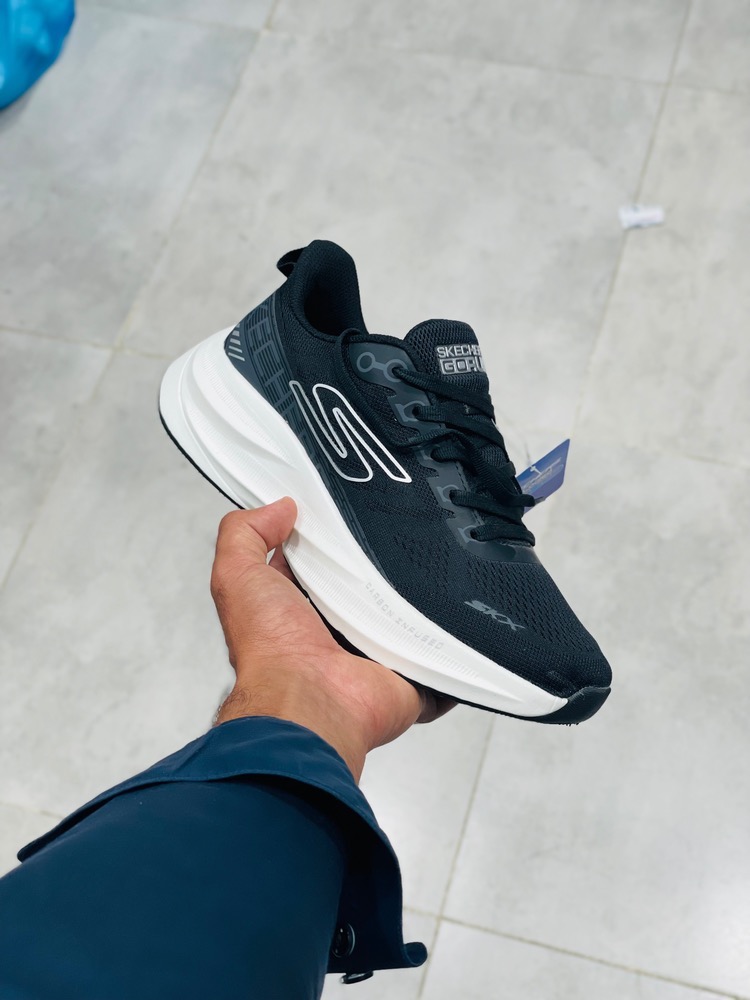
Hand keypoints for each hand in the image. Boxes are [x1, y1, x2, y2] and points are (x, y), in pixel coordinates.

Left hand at [210, 498, 454, 779]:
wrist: (310, 705)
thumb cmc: (271, 652)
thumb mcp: (237, 576)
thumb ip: (244, 534)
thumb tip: (278, 508)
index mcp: (295, 610)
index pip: (316, 563)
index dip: (327, 537)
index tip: (346, 507)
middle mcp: (333, 634)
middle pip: (366, 587)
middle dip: (381, 563)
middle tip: (396, 533)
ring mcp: (373, 656)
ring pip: (405, 617)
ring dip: (416, 599)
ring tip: (429, 566)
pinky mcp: (409, 677)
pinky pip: (440, 660)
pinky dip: (450, 646)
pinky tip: (457, 619)